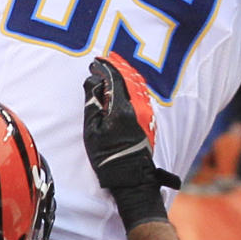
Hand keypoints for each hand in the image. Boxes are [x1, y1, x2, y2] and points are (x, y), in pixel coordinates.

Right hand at [83, 53, 179, 232]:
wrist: (131, 178)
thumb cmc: (108, 157)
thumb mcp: (92, 130)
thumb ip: (92, 103)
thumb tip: (94, 82)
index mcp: (122, 108)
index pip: (114, 78)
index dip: (103, 67)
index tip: (94, 63)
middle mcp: (137, 107)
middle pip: (128, 78)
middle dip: (115, 66)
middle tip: (103, 60)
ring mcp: (146, 113)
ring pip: (137, 85)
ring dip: (125, 74)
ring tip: (113, 67)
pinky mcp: (149, 120)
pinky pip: (141, 94)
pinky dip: (132, 84)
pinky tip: (125, 84)